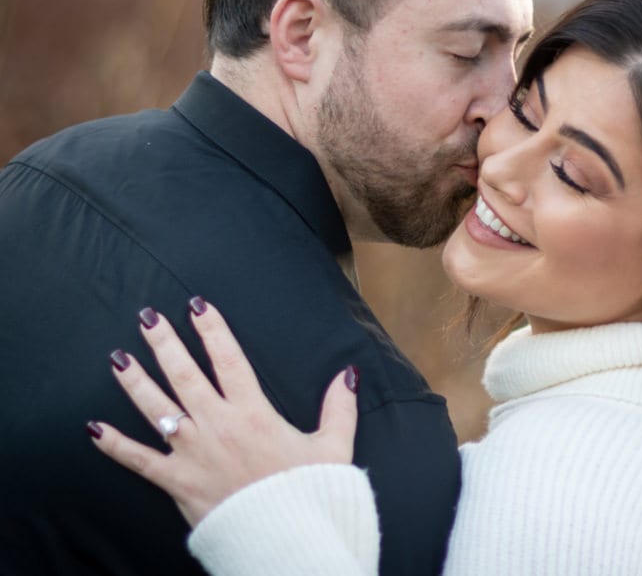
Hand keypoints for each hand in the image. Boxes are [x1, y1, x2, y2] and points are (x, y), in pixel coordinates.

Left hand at [89, 298, 359, 526]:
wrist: (286, 536)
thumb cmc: (310, 492)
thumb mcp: (334, 446)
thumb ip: (340, 407)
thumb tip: (347, 374)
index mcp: (253, 413)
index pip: (229, 360)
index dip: (213, 330)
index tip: (198, 306)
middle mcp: (218, 425)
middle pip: (184, 374)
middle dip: (164, 342)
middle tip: (147, 316)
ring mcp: (192, 452)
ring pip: (156, 407)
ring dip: (135, 380)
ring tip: (119, 357)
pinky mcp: (176, 481)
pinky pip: (138, 460)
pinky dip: (114, 445)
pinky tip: (92, 429)